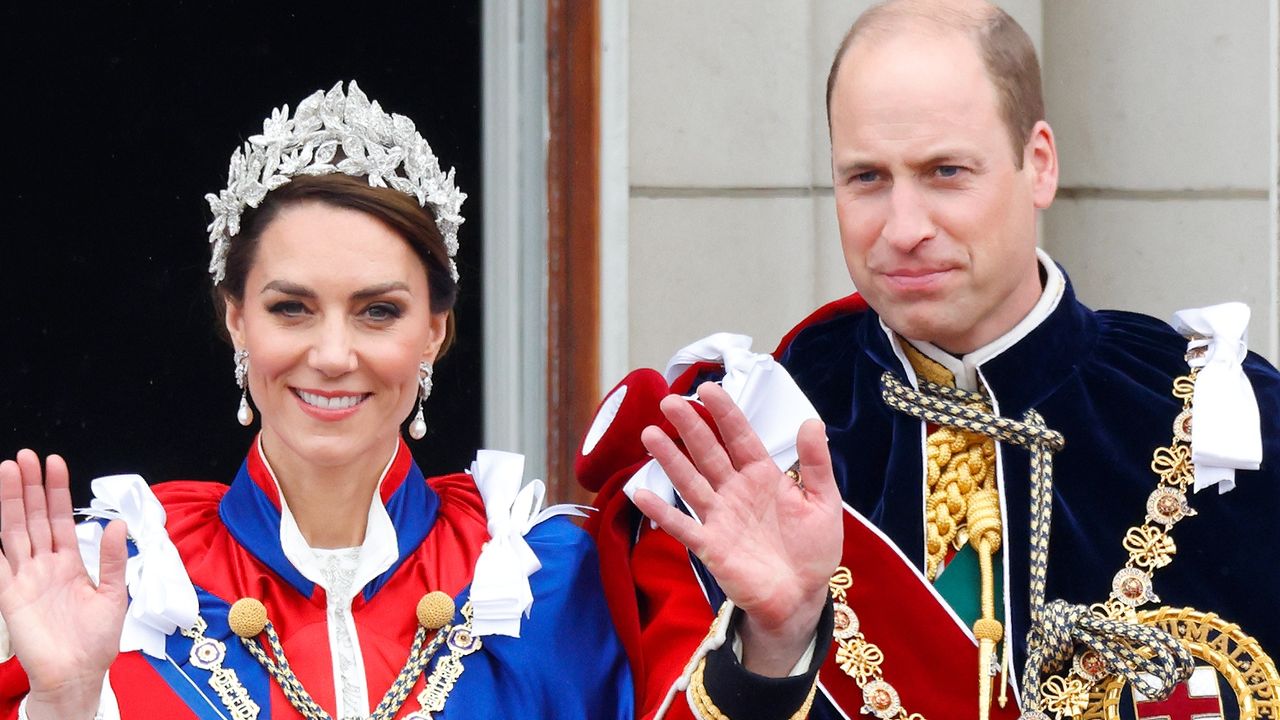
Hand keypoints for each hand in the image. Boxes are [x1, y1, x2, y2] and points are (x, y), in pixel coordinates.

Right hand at [0, 450, 127, 718]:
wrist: (79, 674)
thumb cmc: (96, 640)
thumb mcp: (114, 595)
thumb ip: (114, 560)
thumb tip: (118, 524)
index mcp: (69, 562)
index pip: (60, 517)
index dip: (56, 490)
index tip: (54, 462)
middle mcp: (44, 565)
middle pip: (34, 517)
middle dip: (29, 486)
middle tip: (26, 456)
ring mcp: (25, 578)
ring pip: (16, 531)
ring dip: (11, 502)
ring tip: (9, 470)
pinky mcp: (12, 596)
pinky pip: (0, 565)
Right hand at [632, 382, 840, 676]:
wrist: (802, 598)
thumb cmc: (812, 550)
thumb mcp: (824, 503)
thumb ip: (816, 464)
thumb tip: (811, 421)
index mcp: (763, 476)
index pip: (740, 437)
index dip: (724, 413)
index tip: (708, 388)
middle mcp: (736, 491)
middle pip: (709, 453)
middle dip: (690, 427)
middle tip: (670, 402)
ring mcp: (720, 517)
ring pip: (690, 482)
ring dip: (670, 460)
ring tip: (650, 435)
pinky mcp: (710, 546)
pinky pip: (683, 526)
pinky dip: (662, 512)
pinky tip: (640, 493)